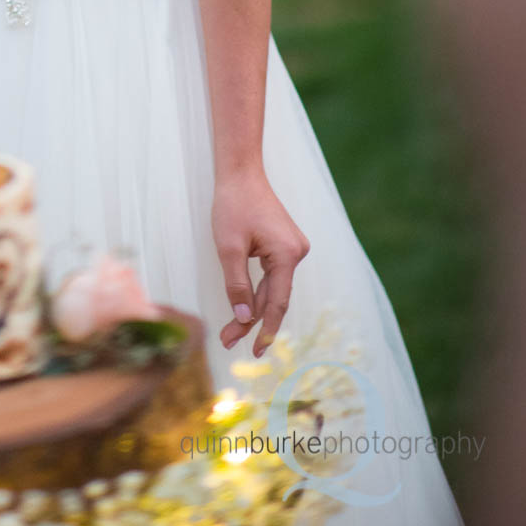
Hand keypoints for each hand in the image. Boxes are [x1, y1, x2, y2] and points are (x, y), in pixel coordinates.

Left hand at [212, 168, 309, 356]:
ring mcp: (293, 249)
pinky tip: (244, 307)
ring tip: (231, 332)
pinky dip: (257, 291)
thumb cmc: (233, 205)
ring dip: (253, 308)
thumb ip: (237, 285)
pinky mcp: (285, 245)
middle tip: (228, 342)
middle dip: (251, 322)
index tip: (255, 353)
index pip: (277, 303)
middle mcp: (297, 253)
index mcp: (287, 255)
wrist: (241, 173)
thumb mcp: (228, 247)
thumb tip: (243, 320)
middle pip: (274, 298)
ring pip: (273, 288)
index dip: (265, 330)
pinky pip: (272, 276)